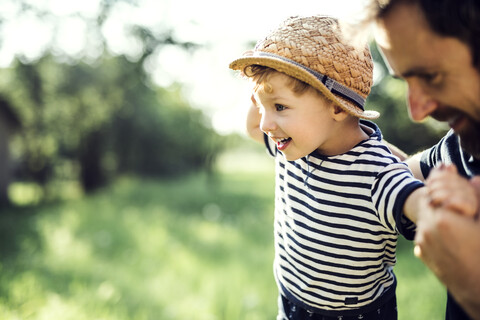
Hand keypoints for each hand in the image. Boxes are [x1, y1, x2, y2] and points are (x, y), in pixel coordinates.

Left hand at [414, 174, 479, 318]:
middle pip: (427, 200)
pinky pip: (424, 231)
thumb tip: (475, 179)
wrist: (477, 288)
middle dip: (436, 190)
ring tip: (447, 203)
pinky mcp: (422, 253)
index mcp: (444, 219)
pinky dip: (432, 224)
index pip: (436, 188)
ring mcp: (422, 243)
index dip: (442, 176)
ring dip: (434, 207)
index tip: (445, 166)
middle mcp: (427, 229)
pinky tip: (447, 224)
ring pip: (424, 216)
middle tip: (443, 178)